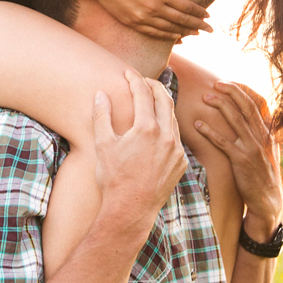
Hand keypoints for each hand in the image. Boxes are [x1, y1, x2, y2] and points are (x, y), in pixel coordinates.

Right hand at [58, 0, 212, 39]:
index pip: (186, 7)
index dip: (198, 13)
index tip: (208, 16)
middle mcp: (154, 9)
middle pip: (180, 20)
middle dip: (197, 25)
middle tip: (209, 30)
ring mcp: (142, 17)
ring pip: (168, 29)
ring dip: (184, 32)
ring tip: (195, 34)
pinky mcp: (132, 22)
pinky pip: (153, 32)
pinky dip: (166, 35)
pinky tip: (174, 36)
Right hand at [93, 71, 186, 231]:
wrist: (131, 209)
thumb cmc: (113, 178)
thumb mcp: (102, 145)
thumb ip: (101, 116)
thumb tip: (100, 94)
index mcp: (146, 128)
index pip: (143, 94)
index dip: (134, 80)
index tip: (128, 73)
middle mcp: (166, 136)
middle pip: (164, 99)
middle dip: (153, 86)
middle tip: (143, 81)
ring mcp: (177, 150)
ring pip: (172, 118)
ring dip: (162, 106)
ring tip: (150, 101)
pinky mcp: (181, 162)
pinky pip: (176, 137)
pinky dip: (167, 127)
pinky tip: (157, 129)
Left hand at [194, 81, 282, 240]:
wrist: (268, 201)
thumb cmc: (263, 176)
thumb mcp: (267, 153)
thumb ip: (259, 136)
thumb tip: (248, 121)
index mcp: (268, 133)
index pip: (258, 104)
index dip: (244, 91)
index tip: (229, 82)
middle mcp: (262, 137)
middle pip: (247, 106)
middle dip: (231, 92)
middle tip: (216, 82)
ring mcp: (252, 148)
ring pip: (236, 120)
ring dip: (220, 106)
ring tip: (205, 97)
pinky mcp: (241, 161)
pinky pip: (223, 142)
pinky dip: (210, 131)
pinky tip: (198, 124)